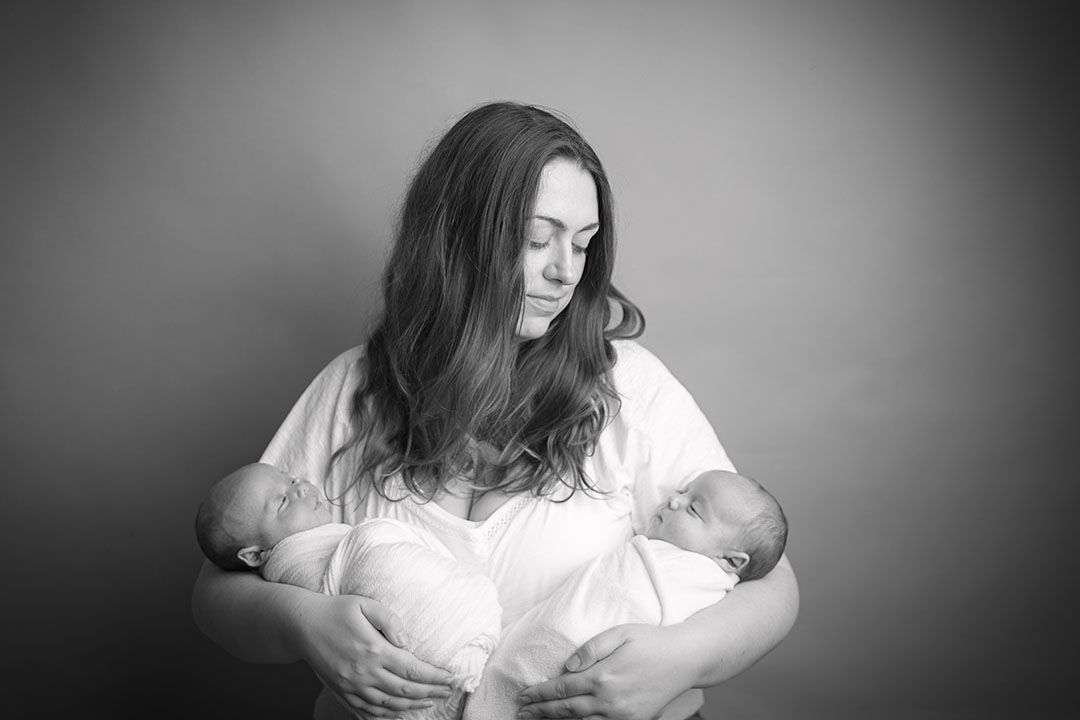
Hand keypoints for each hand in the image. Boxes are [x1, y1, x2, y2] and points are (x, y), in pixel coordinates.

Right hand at [295, 593, 454, 718]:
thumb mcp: (365, 604)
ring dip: (412, 706)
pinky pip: (367, 711)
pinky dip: (387, 715)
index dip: (434, 677)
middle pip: (405, 689)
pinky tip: (400, 713)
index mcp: (373, 650)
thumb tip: (407, 642)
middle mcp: (363, 673)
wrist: (301, 625)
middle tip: (449, 691)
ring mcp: (352, 686)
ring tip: (430, 703)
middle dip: (431, 692)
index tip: (451, 678)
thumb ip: (390, 620)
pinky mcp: (342, 692)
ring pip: (388, 704)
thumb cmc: (336, 611)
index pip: (412, 669)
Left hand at [516, 624, 694, 719]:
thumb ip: (591, 648)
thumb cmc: (651, 642)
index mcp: (604, 676)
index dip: (539, 694)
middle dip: (540, 712)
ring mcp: (622, 716)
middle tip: (521, 712)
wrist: (684, 659)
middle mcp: (610, 701)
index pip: (562, 689)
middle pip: (566, 711)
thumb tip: (567, 665)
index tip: (523, 696)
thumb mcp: (620, 633)